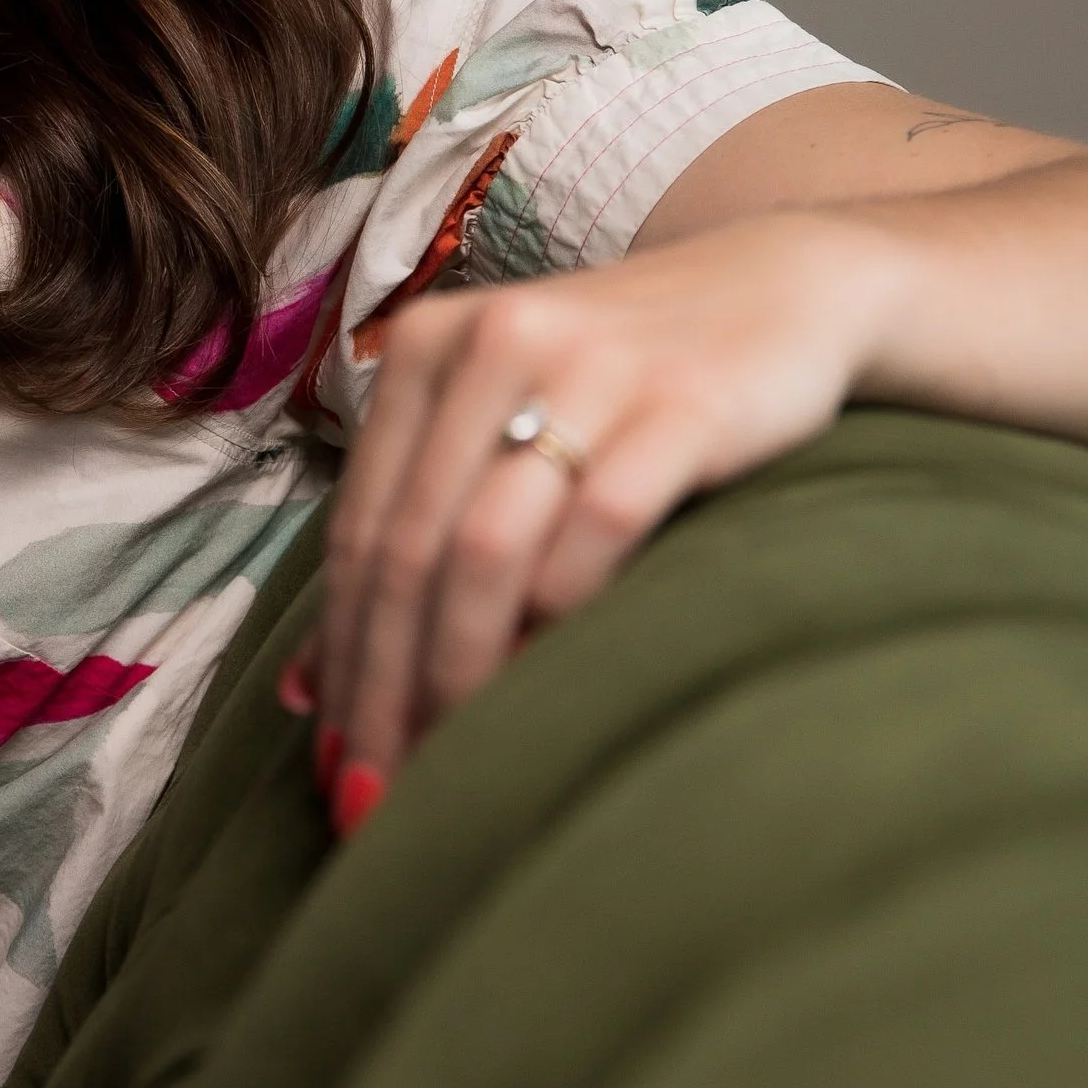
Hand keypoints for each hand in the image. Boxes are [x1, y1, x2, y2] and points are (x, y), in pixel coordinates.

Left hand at [284, 212, 893, 821]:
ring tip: (452, 763)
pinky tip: (551, 685)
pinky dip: (563, 616)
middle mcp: (491, 343)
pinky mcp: (683, 400)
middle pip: (408, 549)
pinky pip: (599, 527)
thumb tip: (302, 691)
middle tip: (379, 795)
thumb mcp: (503, 428)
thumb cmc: (625, 383)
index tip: (334, 762)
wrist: (784, 291)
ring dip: (458, 671)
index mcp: (427, 346)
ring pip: (483, 547)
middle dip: (385, 686)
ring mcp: (586, 366)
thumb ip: (412, 533)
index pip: (358, 531)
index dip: (340, 657)